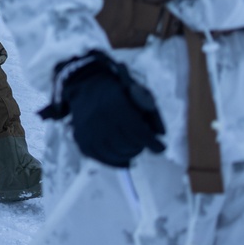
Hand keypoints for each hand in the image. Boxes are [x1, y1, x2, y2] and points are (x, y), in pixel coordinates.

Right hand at [44, 51, 164, 167]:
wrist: (86, 84)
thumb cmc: (118, 90)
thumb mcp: (138, 93)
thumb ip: (152, 114)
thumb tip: (161, 136)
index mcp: (116, 104)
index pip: (138, 132)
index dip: (152, 143)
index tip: (160, 147)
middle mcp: (100, 118)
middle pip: (128, 145)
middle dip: (141, 147)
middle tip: (144, 144)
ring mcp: (88, 130)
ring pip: (115, 154)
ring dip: (129, 155)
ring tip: (133, 148)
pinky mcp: (81, 139)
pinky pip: (101, 158)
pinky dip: (114, 160)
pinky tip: (122, 156)